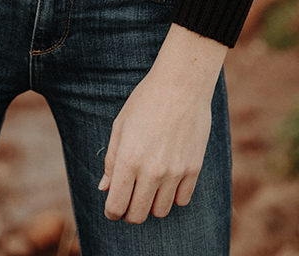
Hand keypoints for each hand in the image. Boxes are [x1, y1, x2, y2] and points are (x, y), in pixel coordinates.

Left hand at [99, 25, 226, 223]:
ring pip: (161, 212)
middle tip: (130, 198)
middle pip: (137, 215)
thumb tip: (105, 188)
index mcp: (128, 160)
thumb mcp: (120, 125)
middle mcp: (151, 171)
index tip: (113, 208)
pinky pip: (182, 200)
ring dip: (152, 204)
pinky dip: (173, 195)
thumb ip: (111, 160)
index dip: (111, 212)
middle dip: (129, 212)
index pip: (116, 206)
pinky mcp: (194, 169)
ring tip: (149, 186)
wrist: (181, 84)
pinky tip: (169, 179)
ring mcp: (174, 172)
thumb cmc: (146, 101)